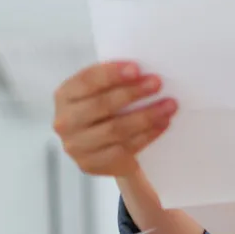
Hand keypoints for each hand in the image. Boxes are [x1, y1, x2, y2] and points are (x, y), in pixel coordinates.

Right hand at [52, 60, 177, 177]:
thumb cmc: (105, 111)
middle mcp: (65, 121)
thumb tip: (145, 71)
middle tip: (157, 84)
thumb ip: (114, 81)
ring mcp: (76, 146)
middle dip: (132, 93)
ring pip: (116, 129)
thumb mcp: (102, 92)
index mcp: (65, 96)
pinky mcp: (92, 165)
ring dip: (147, 116)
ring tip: (169, 106)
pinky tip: (162, 124)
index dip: (111, 74)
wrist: (103, 148)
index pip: (86, 81)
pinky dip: (147, 135)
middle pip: (101, 105)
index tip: (136, 68)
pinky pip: (124, 149)